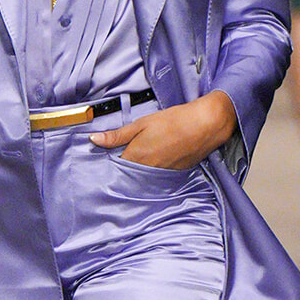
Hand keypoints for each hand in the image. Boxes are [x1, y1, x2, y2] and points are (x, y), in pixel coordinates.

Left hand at [89, 91, 236, 169]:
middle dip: (122, 171)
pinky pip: (156, 177)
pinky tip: (155, 162)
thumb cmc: (173, 121)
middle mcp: (147, 171)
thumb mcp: (141, 124)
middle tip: (118, 161)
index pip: (114, 168)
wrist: (204, 126)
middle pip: (128, 176)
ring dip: (137, 173)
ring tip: (137, 162)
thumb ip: (117, 135)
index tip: (103, 162)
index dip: (108, 165)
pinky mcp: (173, 175)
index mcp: (136, 157)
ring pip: (142, 178)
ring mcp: (161, 175)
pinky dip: (152, 172)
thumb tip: (94, 140)